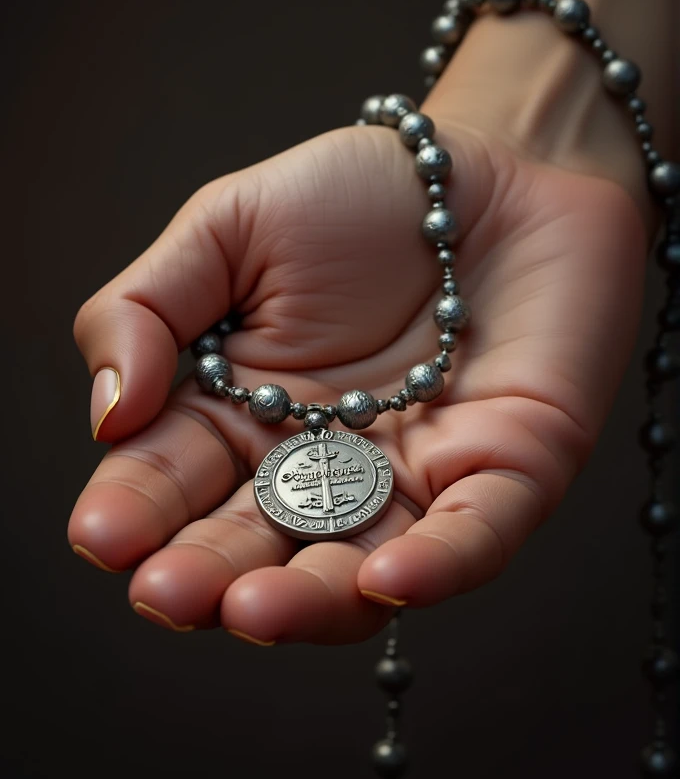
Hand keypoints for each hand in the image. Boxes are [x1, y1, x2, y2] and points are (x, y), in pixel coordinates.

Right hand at [68, 116, 646, 643]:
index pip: (174, 477)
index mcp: (243, 410)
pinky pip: (475, 535)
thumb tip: (107, 412)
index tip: (103, 535)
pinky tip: (384, 579)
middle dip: (205, 574)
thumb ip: (148, 308)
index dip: (136, 510)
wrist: (491, 168)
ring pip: (354, 565)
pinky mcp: (507, 470)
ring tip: (250, 610)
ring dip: (303, 600)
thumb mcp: (228, 226)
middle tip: (165, 593)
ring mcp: (414, 476)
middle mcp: (321, 462)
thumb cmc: (359, 193)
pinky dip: (436, 566)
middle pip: (255, 540)